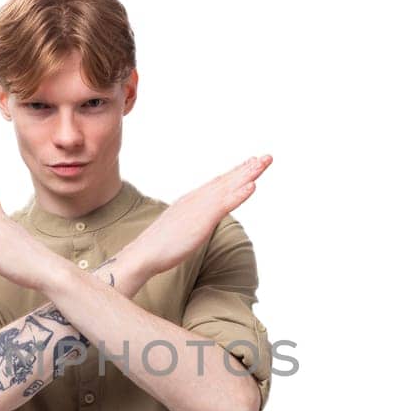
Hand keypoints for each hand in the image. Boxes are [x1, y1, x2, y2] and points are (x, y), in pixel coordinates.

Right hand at [127, 154, 271, 277]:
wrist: (143, 254)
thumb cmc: (158, 247)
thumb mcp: (178, 229)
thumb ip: (189, 223)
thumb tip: (194, 226)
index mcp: (191, 201)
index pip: (217, 184)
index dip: (235, 173)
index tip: (249, 164)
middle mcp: (196, 199)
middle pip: (226, 180)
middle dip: (247, 168)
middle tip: (266, 157)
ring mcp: (200, 208)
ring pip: (229, 187)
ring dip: (249, 174)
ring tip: (264, 162)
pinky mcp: (203, 220)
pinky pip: (225, 204)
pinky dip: (239, 193)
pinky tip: (253, 185)